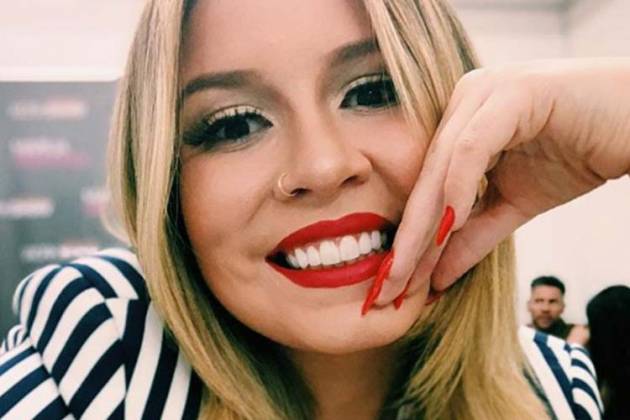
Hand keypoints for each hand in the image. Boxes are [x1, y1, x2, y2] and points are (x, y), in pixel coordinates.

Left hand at [374, 58, 629, 307]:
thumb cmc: (583, 152)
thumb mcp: (517, 202)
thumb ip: (475, 233)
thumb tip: (437, 276)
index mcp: (461, 121)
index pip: (428, 188)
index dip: (412, 239)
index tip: (396, 284)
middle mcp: (464, 103)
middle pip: (426, 181)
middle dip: (407, 241)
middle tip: (388, 290)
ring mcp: (483, 93)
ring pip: (440, 169)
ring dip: (423, 228)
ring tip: (406, 275)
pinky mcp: (509, 93)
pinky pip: (470, 150)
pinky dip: (457, 192)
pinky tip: (446, 230)